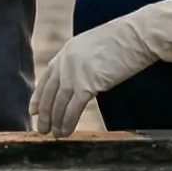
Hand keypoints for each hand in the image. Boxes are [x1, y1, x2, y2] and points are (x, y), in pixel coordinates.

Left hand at [31, 0, 171, 136]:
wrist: (137, 35)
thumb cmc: (125, 40)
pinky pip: (72, 110)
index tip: (34, 110)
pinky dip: (67, 123)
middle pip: (49, 94)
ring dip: (55, 122)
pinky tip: (66, 132)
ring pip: (58, 104)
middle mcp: (65, 62)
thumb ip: (83, 61)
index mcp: (67, 51)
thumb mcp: (95, 46)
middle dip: (45, 114)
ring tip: (54, 134)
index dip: (39, 96)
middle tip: (42, 129)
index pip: (47, 77)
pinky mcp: (86, 86)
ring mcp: (74, 74)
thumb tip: (83, 77)